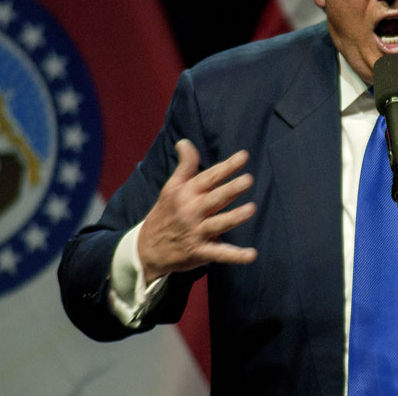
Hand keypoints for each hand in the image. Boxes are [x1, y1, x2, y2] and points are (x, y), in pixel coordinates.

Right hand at [138, 139, 257, 282]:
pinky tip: (252, 254)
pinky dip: (235, 256)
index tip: (244, 156)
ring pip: (218, 224)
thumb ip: (184, 166)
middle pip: (214, 198)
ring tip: (251, 209)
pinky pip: (219, 253)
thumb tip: (184, 141)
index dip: (226, 166)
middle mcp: (191, 211)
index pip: (209, 177)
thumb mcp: (170, 188)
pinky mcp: (199, 252)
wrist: (146, 249)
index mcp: (186, 194)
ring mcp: (196, 233)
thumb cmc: (165, 213)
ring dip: (234, 217)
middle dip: (231, 189)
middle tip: (248, 180)